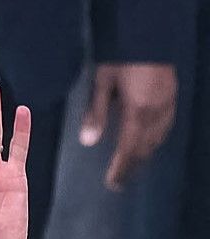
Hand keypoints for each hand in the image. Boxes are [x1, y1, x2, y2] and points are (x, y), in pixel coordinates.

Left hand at [79, 63, 176, 190]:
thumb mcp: (102, 83)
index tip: (113, 184)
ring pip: (158, 139)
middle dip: (132, 166)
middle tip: (120, 182)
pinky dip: (155, 139)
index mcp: (138, 112)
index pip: (129, 149)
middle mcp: (157, 112)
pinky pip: (165, 126)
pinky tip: (148, 142)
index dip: (121, 168)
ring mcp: (167, 104)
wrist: (147, 33)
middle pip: (145, 148)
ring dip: (144, 154)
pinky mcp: (171, 96)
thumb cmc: (121, 57)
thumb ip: (96, 113)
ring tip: (132, 167)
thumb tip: (88, 142)